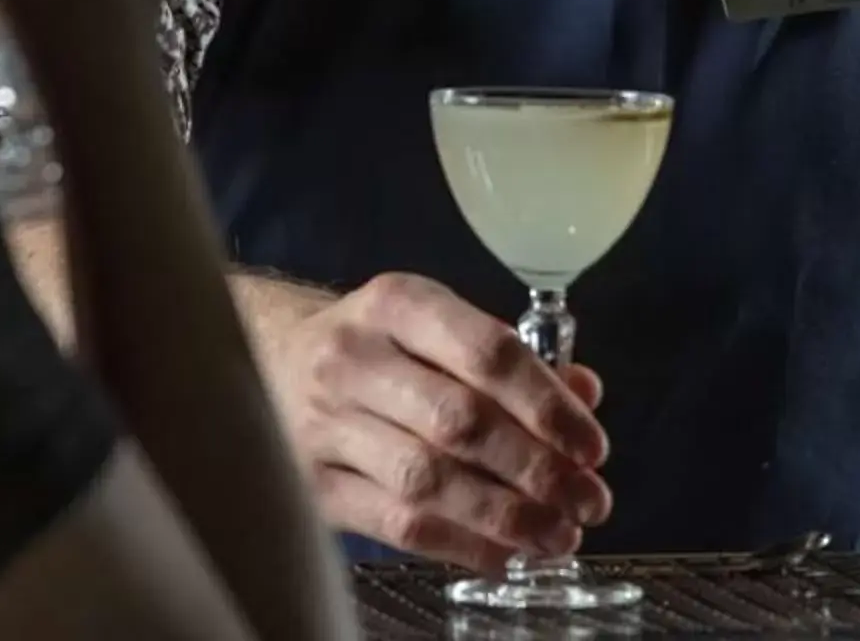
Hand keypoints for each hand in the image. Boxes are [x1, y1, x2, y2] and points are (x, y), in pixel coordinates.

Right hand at [253, 273, 613, 572]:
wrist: (267, 359)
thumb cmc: (377, 346)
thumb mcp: (434, 325)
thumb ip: (510, 358)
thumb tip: (583, 394)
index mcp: (396, 304)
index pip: (487, 352)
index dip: (548, 405)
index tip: (593, 446)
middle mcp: (353, 359)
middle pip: (460, 422)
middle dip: (538, 469)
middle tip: (589, 501)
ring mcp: (324, 425)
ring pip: (427, 480)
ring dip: (505, 516)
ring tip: (558, 536)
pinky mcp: (311, 484)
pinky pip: (395, 524)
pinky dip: (459, 544)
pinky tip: (503, 554)